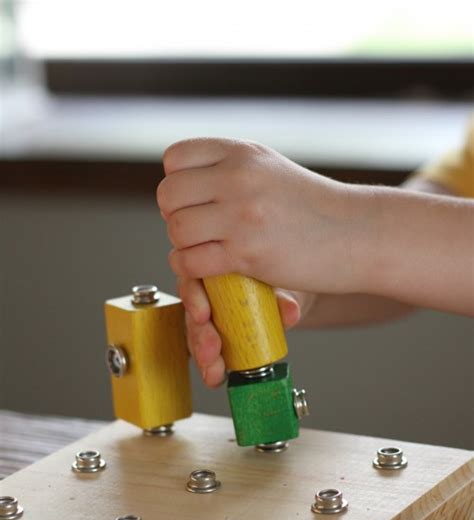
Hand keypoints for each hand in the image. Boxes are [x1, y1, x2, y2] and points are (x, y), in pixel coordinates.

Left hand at [157, 138, 367, 295]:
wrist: (357, 234)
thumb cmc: (312, 208)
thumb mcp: (270, 170)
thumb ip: (229, 169)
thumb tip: (180, 180)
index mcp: (241, 153)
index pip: (174, 158)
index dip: (178, 184)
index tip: (198, 203)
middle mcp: (238, 176)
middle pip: (168, 195)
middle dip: (176, 217)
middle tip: (201, 232)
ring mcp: (242, 214)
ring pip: (177, 229)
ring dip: (185, 246)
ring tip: (208, 251)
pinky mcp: (248, 252)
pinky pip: (192, 261)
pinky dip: (193, 270)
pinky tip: (213, 269)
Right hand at [178, 276, 305, 386]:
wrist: (285, 300)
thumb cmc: (276, 284)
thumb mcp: (281, 286)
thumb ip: (284, 298)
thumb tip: (291, 312)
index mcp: (214, 274)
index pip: (193, 282)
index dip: (194, 299)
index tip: (203, 315)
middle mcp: (206, 297)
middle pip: (192, 315)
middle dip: (199, 336)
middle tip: (211, 350)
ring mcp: (209, 322)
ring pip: (196, 338)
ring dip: (203, 356)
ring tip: (213, 371)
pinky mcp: (215, 343)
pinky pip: (207, 356)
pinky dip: (211, 369)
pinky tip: (215, 379)